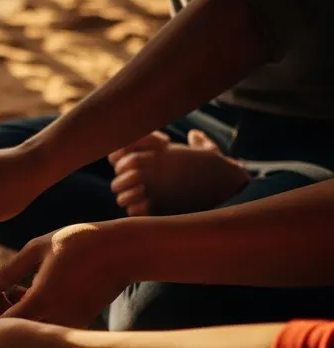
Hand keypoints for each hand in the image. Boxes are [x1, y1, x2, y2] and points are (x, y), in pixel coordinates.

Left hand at [0, 223, 130, 327]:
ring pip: (33, 333)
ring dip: (20, 318)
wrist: (124, 251)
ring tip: (14, 291)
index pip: (2, 324)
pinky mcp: (80, 325)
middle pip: (16, 333)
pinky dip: (38, 317)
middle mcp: (55, 319)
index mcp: (41, 301)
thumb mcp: (38, 249)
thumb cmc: (80, 243)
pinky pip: (50, 328)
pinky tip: (34, 294)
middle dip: (1, 319)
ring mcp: (70, 325)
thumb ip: (8, 271)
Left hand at [108, 130, 247, 215]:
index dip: (120, 162)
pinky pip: (134, 212)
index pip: (121, 155)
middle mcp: (152, 169)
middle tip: (129, 187)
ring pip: (122, 196)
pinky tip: (146, 210)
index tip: (128, 168)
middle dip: (121, 183)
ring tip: (136, 200)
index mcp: (158, 154)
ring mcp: (154, 188)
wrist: (229, 184)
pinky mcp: (158, 207)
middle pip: (118, 175)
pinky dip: (137, 212)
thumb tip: (195, 134)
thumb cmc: (217, 167)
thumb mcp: (207, 150)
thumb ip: (197, 142)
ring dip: (126, 199)